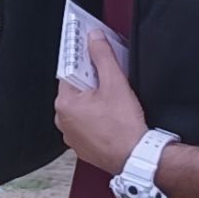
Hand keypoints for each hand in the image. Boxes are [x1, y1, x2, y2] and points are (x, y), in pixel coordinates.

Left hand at [54, 35, 150, 175]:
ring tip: (113, 100)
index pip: (69, 71)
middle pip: (76, 89)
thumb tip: (94, 39)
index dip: (84, 61)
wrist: (135, 158)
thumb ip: (102, 56)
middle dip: (92, 81)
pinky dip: (97, 117)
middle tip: (109, 80)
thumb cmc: (123, 128)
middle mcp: (63, 120)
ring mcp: (72, 135)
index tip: (92, 53)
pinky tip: (112, 116)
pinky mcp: (83, 145)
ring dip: (95, 100)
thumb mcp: (115, 83)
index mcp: (64, 103)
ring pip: (82, 107)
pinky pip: (87, 123)